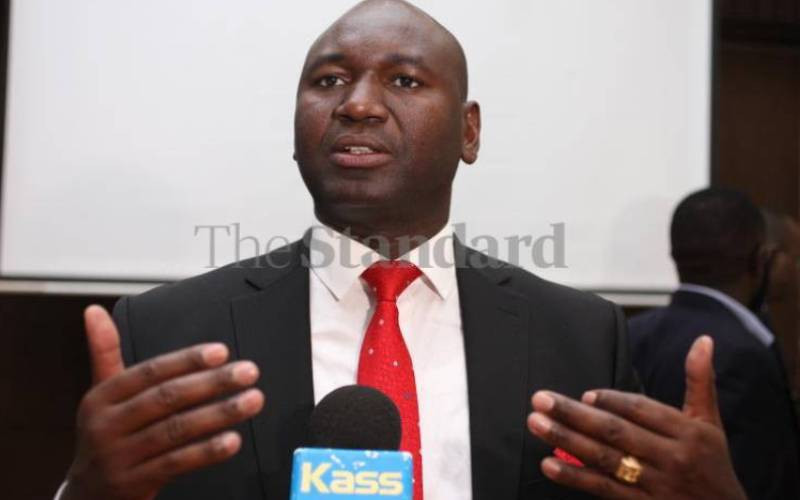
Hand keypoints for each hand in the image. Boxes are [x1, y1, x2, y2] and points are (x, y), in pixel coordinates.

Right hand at [62, 305, 264, 499]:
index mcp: (102, 397)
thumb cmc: (106, 434)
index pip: (149, 372)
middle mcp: (108, 425)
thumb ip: (104, 352)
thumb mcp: (101, 394)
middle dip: (212, 383)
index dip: (186, 360)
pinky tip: (232, 440)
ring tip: (251, 401)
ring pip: (176, 430)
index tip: (221, 351)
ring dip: (219, 414)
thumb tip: (94, 310)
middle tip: (247, 372)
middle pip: (167, 398)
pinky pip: (177, 463)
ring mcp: (120, 456)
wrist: (87, 493)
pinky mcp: (135, 482)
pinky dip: (207, 451)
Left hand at [527, 336, 746, 499]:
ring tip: (536, 424)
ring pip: (604, 458)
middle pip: (615, 431)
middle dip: (574, 414)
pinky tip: (549, 465)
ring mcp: (655, 484)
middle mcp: (671, 457)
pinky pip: (603, 488)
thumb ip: (700, 381)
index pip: (641, 410)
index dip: (611, 400)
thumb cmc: (712, 464)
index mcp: (687, 432)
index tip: (584, 394)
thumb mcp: (710, 422)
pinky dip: (574, 476)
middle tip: (540, 399)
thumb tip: (703, 340)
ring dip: (566, 440)